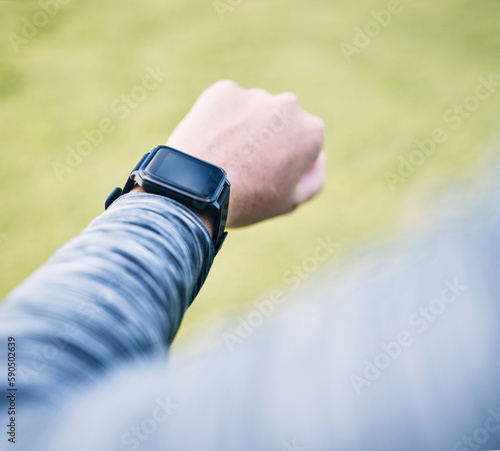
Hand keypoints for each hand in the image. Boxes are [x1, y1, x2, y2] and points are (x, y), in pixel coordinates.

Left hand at [165, 80, 325, 227]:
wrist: (198, 189)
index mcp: (311, 131)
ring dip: (245, 126)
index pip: (304, 142)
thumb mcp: (291, 201)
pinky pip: (227, 104)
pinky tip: (212, 141)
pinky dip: (221, 118)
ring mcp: (255, 95)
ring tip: (225, 155)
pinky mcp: (224, 90)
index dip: (286, 160)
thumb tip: (320, 157)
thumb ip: (315, 178)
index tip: (267, 174)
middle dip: (269, 138)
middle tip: (245, 164)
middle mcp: (289, 105)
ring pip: (254, 111)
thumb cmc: (249, 200)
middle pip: (281, 122)